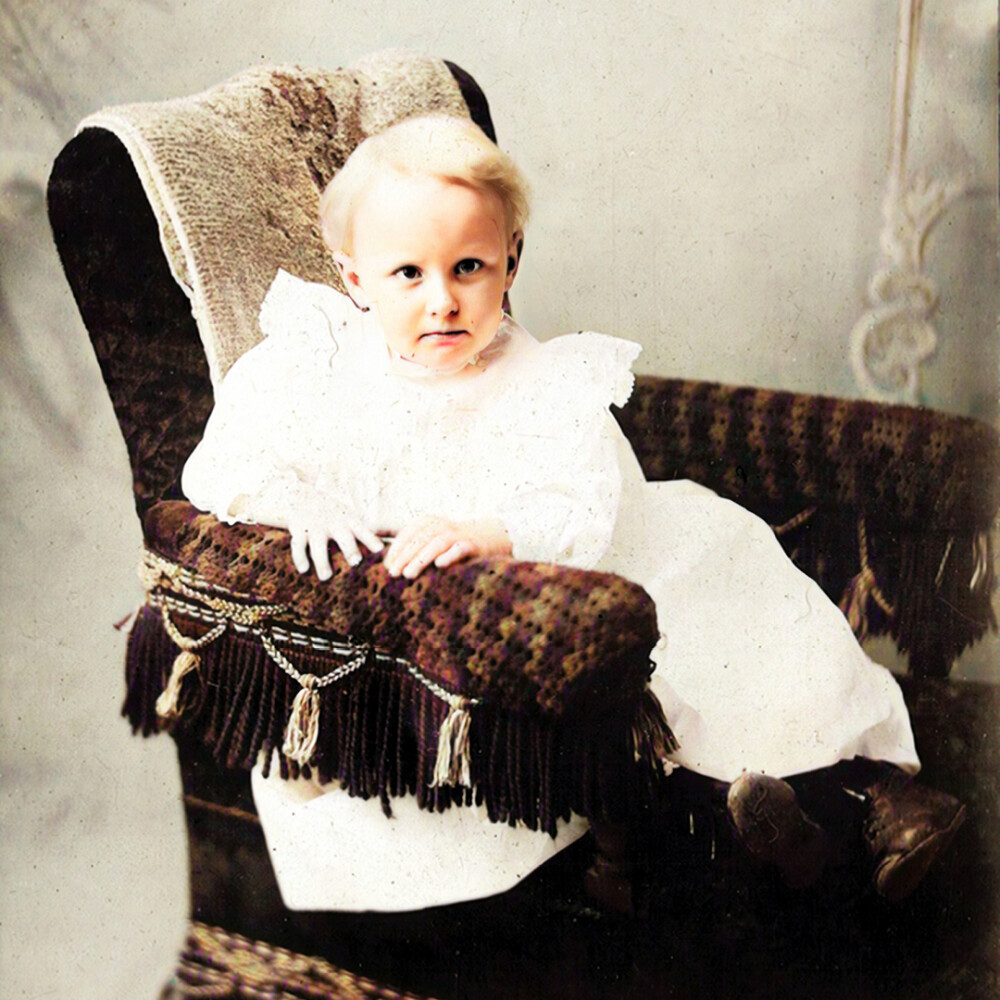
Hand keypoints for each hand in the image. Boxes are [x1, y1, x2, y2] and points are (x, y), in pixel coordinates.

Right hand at [286, 498, 383, 580]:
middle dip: (349, 548)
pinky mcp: (298, 530)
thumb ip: (363, 532)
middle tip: (356, 561)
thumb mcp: (348, 515)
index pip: (362, 530)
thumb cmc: (331, 512)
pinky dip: (300, 557)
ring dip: (322, 561)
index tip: (380, 549)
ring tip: (326, 577)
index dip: (371, 539)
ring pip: (318, 546)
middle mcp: (332, 523)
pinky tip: (304, 570)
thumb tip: (385, 549)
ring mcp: (315, 527)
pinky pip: (298, 545)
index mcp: (347, 520)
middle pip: (342, 537)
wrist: (300, 497)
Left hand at [384, 516, 511, 578]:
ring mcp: (457, 534)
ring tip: (409, 574)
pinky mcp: (472, 544)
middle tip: (393, 573)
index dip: (396, 548)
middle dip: (405, 556)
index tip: (388, 564)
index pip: (408, 532)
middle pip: (419, 539)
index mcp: (428, 521)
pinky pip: (460, 549)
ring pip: (436, 545)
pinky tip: (439, 565)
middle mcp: (441, 525)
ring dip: (421, 559)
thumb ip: (405, 539)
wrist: (488, 535)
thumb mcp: (428, 536)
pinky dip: (449, 555)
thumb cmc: (452, 540)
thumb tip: (377, 545)